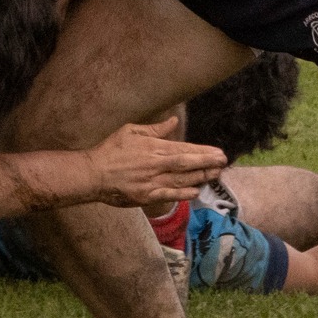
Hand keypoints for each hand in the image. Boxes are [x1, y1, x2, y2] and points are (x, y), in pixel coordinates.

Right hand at [86, 117, 225, 206]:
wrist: (93, 174)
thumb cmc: (110, 150)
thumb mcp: (131, 131)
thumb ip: (154, 128)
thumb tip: (173, 122)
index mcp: (153, 148)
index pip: (183, 149)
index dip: (203, 152)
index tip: (218, 152)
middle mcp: (155, 165)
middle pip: (187, 164)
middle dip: (207, 163)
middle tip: (223, 163)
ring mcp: (151, 182)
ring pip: (181, 180)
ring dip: (200, 178)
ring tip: (215, 175)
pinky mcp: (145, 196)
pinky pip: (168, 194)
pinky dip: (183, 194)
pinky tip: (195, 191)